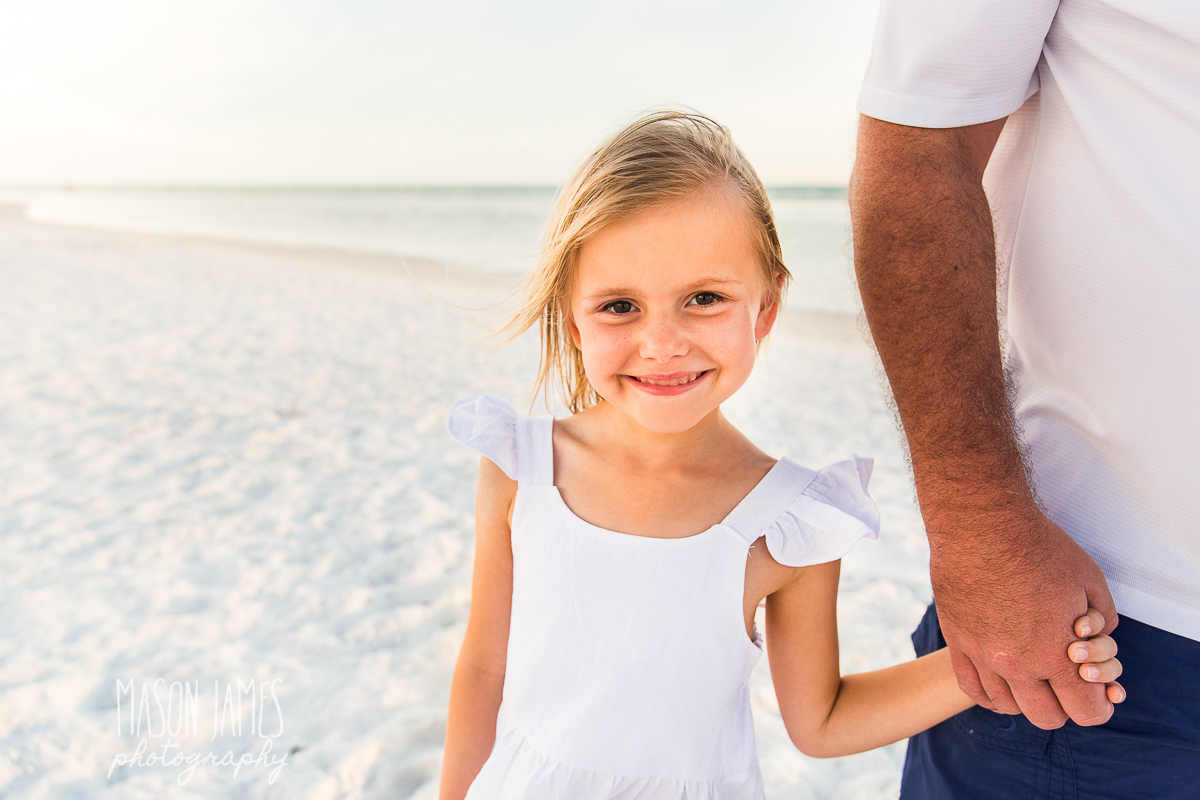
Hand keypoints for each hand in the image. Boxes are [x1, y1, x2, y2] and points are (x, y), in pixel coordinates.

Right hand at [930, 506, 1118, 728]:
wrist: (982, 525)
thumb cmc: (1038, 548)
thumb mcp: (1090, 580)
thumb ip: (1102, 620)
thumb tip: (1094, 637)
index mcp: (1056, 654)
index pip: (1085, 712)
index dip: (1098, 704)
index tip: (1097, 690)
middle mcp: (1018, 665)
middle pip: (1046, 717)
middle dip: (1063, 705)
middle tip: (1065, 680)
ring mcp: (982, 656)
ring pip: (1007, 706)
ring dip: (1025, 698)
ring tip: (1032, 674)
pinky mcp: (957, 642)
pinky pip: (973, 689)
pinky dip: (991, 693)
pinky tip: (1001, 679)